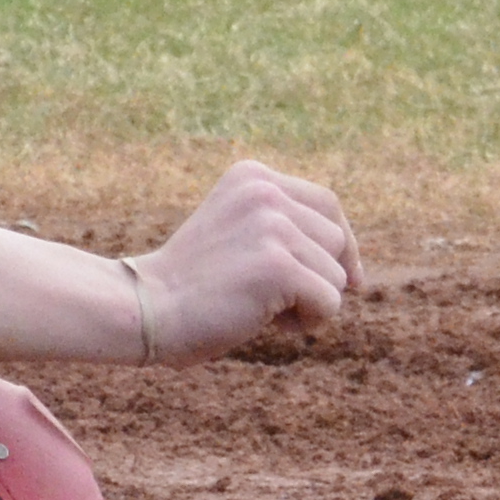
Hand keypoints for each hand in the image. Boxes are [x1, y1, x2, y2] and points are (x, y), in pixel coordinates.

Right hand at [127, 162, 361, 362]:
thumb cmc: (191, 286)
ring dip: (308, 303)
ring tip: (257, 306)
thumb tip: (354, 269)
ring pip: (336, 276)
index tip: (352, 280)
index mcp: (253, 176)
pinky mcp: (279, 265)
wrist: (145, 310)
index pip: (328, 204)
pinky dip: (307, 323)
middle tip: (265, 297)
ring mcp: (273, 225)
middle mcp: (266, 191)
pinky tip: (263, 322)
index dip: (344, 245)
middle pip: (337, 240)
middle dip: (316, 278)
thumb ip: (283, 231)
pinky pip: (330, 303)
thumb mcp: (238, 236)